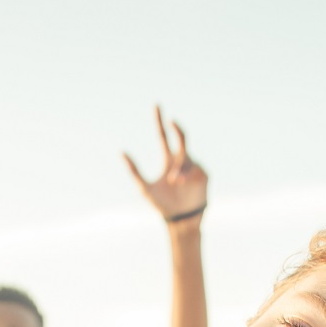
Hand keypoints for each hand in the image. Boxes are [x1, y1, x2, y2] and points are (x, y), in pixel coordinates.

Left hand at [124, 106, 207, 223]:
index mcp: (168, 160)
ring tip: (174, 181)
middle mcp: (182, 161)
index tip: (156, 106)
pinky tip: (181, 182)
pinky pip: (194, 168)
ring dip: (179, 167)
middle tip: (171, 121)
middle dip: (176, 129)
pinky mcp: (203, 174)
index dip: (159, 122)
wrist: (179, 220)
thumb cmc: (162, 205)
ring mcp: (194, 167)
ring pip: (185, 157)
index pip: (163, 136)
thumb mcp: (144, 188)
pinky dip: (186, 174)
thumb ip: (134, 170)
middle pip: (180, 138)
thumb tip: (121, 152)